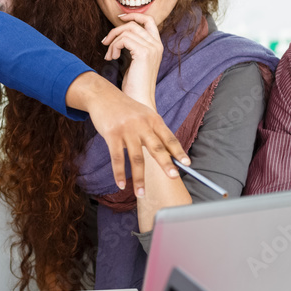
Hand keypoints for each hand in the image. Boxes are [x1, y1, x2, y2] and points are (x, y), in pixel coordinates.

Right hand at [65, 72, 188, 192]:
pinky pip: (117, 158)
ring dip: (139, 178)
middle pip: (156, 147)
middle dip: (166, 164)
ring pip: (136, 158)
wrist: (103, 95)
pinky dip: (119, 173)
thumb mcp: (143, 115)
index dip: (178, 151)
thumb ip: (154, 131)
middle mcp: (142, 124)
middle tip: (173, 177)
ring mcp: (126, 130)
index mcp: (153, 119)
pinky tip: (121, 184)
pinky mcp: (112, 135)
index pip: (169, 138)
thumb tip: (168, 153)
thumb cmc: (125, 109)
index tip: (187, 164)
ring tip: (141, 194)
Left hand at [101, 13, 163, 106]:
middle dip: (115, 30)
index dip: (134, 15)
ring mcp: (152, 48)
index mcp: (157, 45)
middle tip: (105, 42)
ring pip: (126, 31)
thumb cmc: (135, 85)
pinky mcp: (143, 53)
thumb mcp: (134, 61)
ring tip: (109, 55)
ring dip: (113, 42)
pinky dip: (114, 47)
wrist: (139, 101)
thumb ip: (132, 46)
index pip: (149, 20)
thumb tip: (118, 35)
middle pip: (133, 24)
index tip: (119, 18)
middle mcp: (157, 45)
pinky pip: (124, 39)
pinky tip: (112, 58)